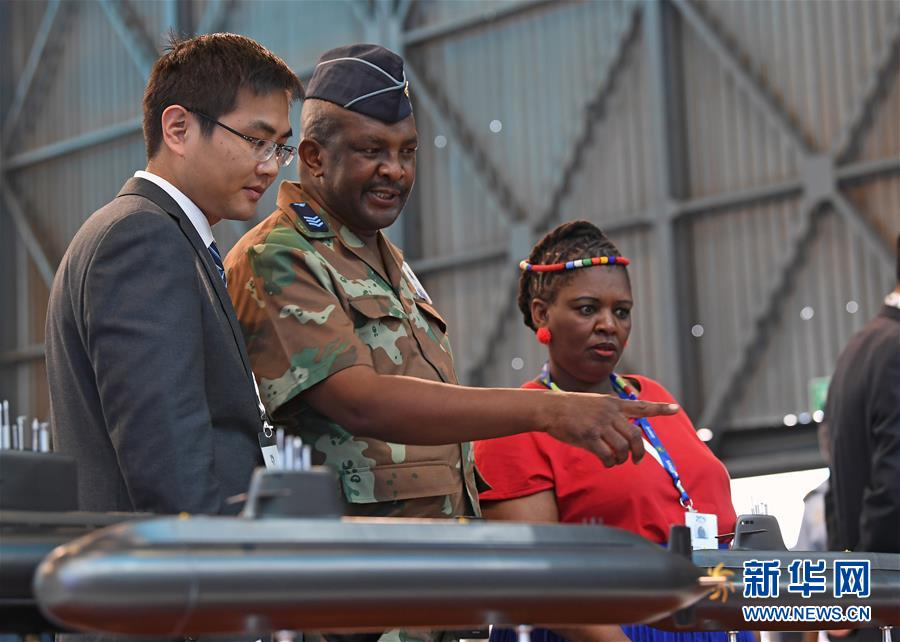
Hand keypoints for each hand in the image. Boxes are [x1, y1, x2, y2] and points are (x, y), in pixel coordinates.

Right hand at [543, 392, 679, 466]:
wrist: (549, 408)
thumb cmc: (570, 408)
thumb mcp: (595, 403)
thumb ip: (611, 414)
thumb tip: (623, 433)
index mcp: (612, 403)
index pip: (641, 406)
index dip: (660, 409)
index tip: (676, 409)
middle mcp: (609, 412)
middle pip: (635, 435)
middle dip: (638, 452)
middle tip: (636, 460)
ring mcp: (599, 424)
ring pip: (622, 447)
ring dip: (621, 459)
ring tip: (615, 461)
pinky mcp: (588, 436)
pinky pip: (606, 455)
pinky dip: (609, 462)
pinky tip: (606, 463)